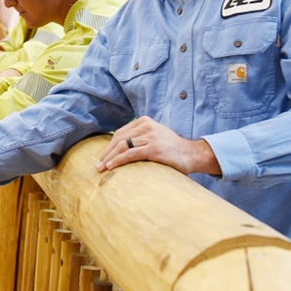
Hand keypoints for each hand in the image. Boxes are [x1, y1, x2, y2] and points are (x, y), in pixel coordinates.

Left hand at [95, 116, 221, 175]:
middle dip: (106, 153)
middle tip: (97, 165)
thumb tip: (119, 150)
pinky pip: (130, 154)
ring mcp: (150, 136)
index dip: (109, 146)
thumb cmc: (172, 149)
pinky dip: (118, 160)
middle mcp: (146, 126)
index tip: (102, 158)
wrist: (193, 154)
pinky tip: (111, 166)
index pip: (120, 133)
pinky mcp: (154, 148)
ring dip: (109, 158)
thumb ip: (139, 138)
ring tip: (101, 169)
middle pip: (119, 139)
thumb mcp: (154, 137)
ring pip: (122, 146)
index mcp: (144, 121)